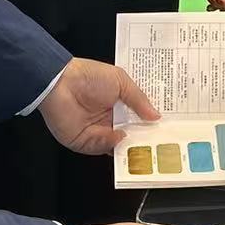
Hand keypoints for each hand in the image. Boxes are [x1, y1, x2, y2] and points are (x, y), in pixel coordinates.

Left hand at [39, 57, 156, 154]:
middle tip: (158, 142)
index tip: (164, 128)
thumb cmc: (89, 77)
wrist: (61, 83)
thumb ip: (139, 99)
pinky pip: (101, 148)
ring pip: (117, 145)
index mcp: (117, 105)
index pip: (136, 119)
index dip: (149, 124)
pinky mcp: (84, 142)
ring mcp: (96, 132)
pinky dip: (110, 144)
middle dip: (142, 138)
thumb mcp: (121, 81)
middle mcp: (108, 120)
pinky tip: (117, 136)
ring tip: (141, 141)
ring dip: (128, 144)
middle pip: (129, 135)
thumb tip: (156, 115)